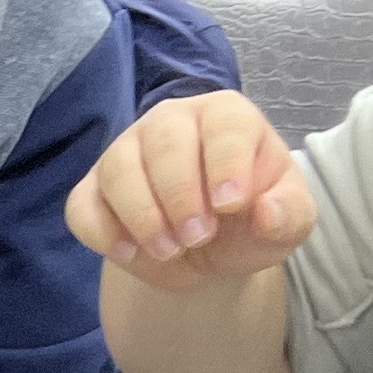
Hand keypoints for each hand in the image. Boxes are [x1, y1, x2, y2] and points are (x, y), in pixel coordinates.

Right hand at [63, 91, 314, 290]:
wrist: (210, 248)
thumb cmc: (251, 221)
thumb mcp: (288, 223)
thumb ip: (289, 215)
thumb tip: (265, 212)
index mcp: (226, 118)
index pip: (223, 124)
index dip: (225, 164)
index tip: (230, 208)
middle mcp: (171, 122)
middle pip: (163, 141)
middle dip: (179, 195)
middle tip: (198, 238)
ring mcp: (126, 152)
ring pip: (118, 169)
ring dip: (142, 216)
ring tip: (169, 250)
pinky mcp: (93, 189)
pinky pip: (83, 205)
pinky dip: (103, 233)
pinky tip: (131, 254)